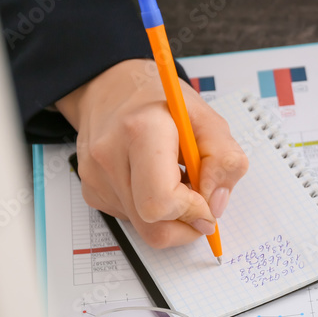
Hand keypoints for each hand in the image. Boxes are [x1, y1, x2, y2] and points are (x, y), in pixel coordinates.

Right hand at [57, 59, 248, 248]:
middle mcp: (111, 157)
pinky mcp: (92, 192)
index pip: (162, 202)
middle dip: (185, 225)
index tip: (207, 200)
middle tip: (200, 202)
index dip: (192, 212)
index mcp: (142, 132)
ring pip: (144, 228)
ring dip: (171, 216)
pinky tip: (156, 181)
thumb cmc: (161, 102)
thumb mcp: (209, 120)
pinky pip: (132, 219)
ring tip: (175, 179)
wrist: (112, 87)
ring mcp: (96, 178)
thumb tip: (215, 204)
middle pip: (153, 228)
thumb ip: (225, 161)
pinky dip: (152, 210)